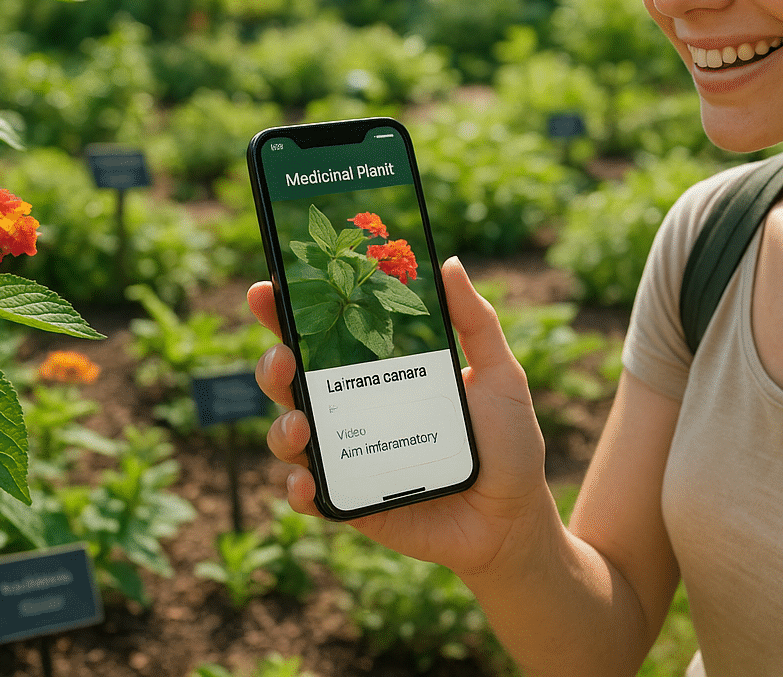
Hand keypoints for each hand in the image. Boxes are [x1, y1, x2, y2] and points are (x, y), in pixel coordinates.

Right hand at [249, 256, 552, 575]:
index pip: (324, 336)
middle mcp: (354, 412)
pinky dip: (298, 489)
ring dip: (281, 428)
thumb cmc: (507, 443)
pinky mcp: (351, 504)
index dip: (287, 312)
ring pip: (289, 437)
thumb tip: (448, 263)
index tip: (267, 288)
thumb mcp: (500, 375)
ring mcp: (349, 459)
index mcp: (380, 374)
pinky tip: (307, 480)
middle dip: (272, 365)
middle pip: (292, 382)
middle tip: (282, 357)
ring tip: (300, 425)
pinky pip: (310, 497)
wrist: (514, 519)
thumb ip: (476, 323)